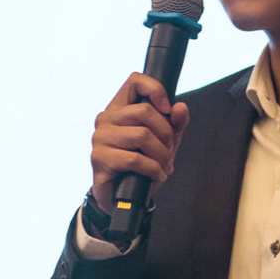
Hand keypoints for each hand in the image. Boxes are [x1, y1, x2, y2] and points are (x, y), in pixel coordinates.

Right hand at [90, 72, 189, 213]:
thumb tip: (180, 108)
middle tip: (169, 150)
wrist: (123, 197)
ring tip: (164, 166)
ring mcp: (100, 138)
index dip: (155, 89)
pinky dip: (153, 169)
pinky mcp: (99, 159)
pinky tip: (157, 176)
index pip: (135, 81)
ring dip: (161, 154)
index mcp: (120, 108)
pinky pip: (135, 159)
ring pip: (142, 135)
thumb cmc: (142, 165)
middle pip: (144, 111)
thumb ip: (174, 124)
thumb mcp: (164, 142)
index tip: (167, 109)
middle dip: (166, 133)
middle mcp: (106, 119)